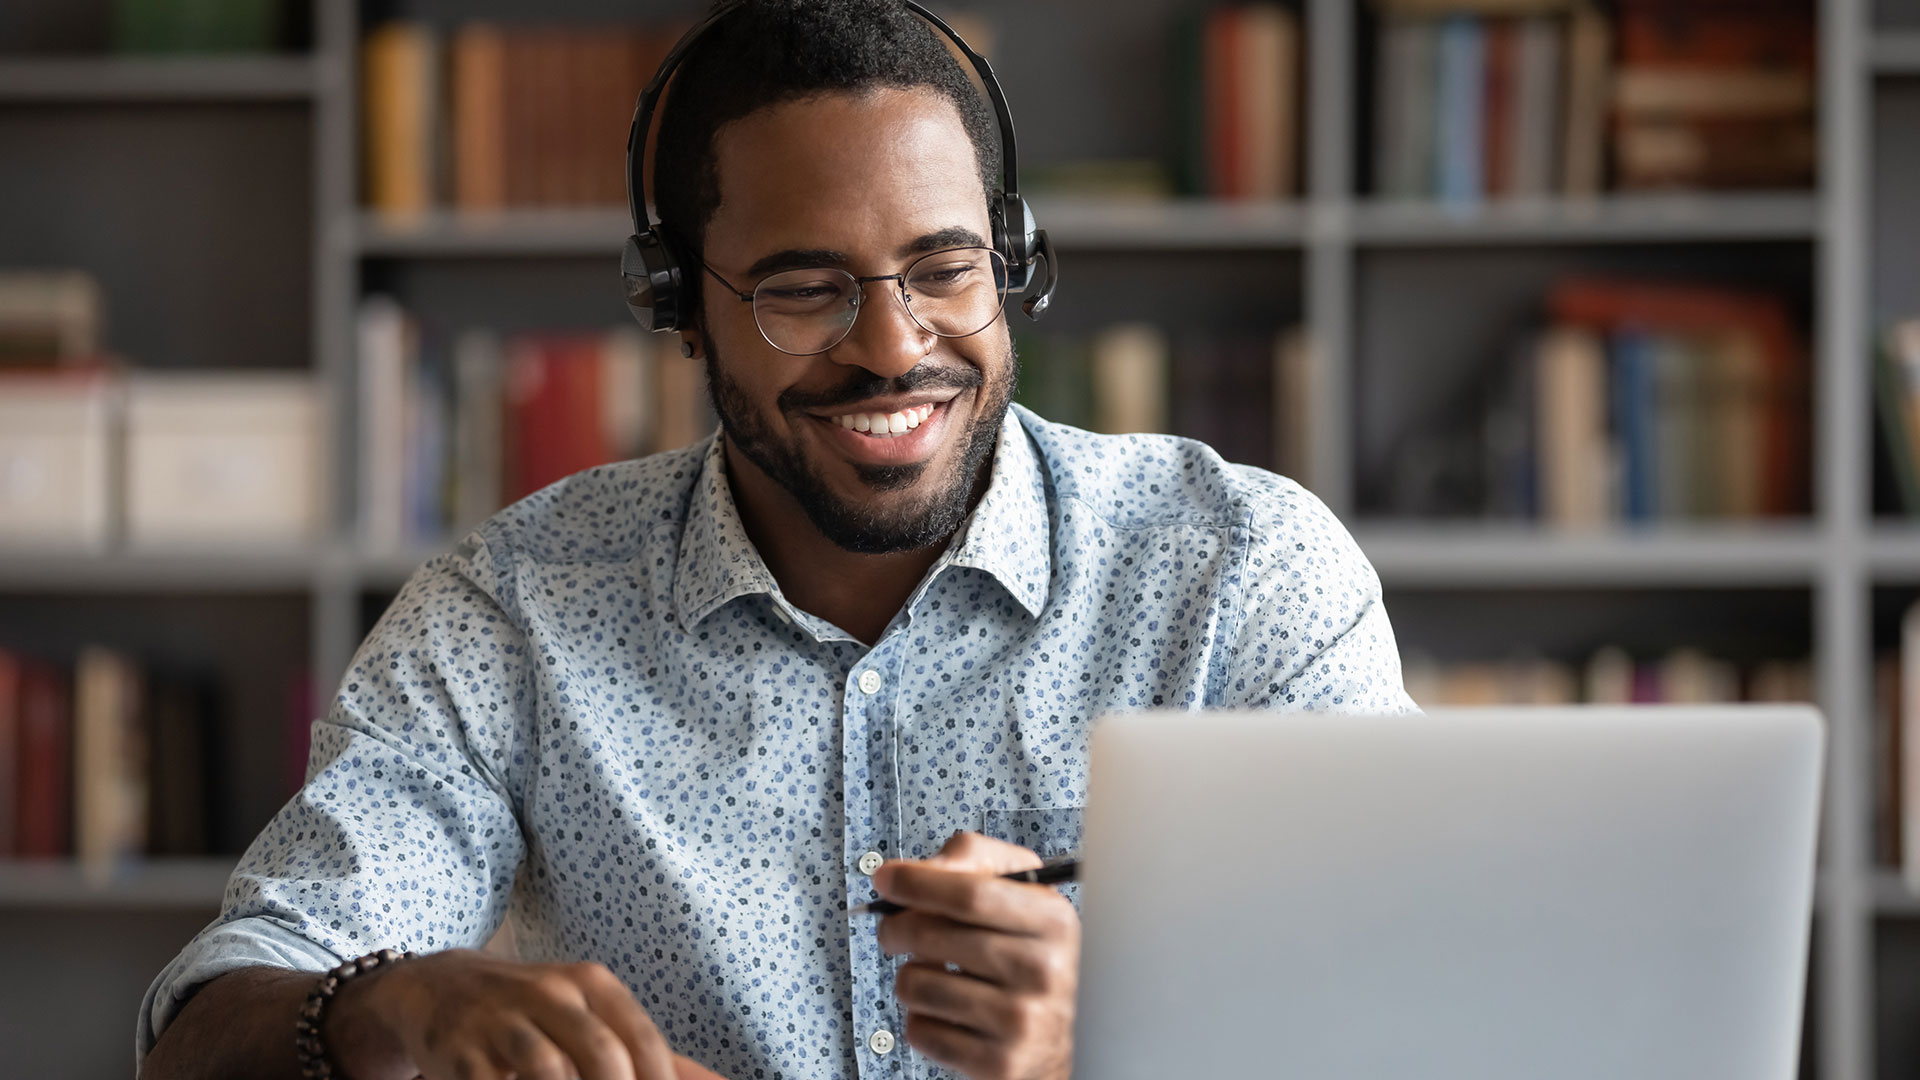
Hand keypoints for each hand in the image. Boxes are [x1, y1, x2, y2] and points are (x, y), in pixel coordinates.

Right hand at [330, 948, 728, 1079]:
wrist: (436, 987)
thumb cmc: (533, 1010)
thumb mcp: (590, 1014)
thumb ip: (648, 1052)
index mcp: (592, 983)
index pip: (642, 1040)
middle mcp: (550, 993)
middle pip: (602, 1057)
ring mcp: (502, 1020)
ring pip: (548, 1072)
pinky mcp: (458, 1051)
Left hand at [872, 832, 1079, 1079]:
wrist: (1070, 1039)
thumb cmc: (1032, 958)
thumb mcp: (1023, 897)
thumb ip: (974, 863)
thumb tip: (918, 871)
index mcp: (1053, 921)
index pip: (970, 893)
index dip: (917, 882)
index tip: (885, 878)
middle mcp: (1042, 971)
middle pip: (932, 935)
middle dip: (895, 927)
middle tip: (892, 930)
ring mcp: (1021, 1022)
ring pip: (916, 984)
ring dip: (910, 977)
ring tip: (935, 976)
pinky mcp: (998, 1064)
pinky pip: (921, 1031)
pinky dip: (921, 1019)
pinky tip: (947, 1013)